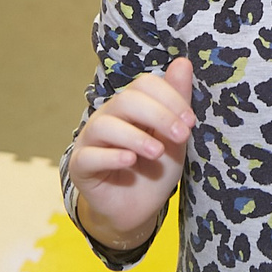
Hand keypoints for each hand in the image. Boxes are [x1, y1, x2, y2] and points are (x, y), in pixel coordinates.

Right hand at [67, 58, 195, 250]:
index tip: (191, 121)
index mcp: (130, 106)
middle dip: (158, 116)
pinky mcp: (80, 166)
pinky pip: (90, 155)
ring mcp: (91, 140)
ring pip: (106, 125)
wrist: (137, 210)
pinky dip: (112, 156)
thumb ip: (177, 103)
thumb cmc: (155, 170)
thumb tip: (183, 62)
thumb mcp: (173, 139)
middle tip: (181, 136)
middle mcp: (108, 117)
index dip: (170, 98)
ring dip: (136, 137)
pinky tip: (130, 162)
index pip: (144, 85)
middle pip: (126, 100)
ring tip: (158, 154)